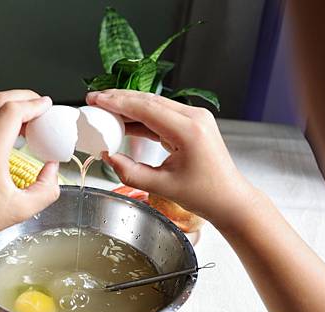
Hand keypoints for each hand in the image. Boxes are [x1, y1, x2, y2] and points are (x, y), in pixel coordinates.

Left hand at [0, 90, 59, 250]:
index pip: (13, 111)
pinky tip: (6, 135)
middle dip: (23, 98)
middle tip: (39, 106)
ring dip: (8, 109)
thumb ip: (47, 188)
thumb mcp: (22, 210)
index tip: (47, 106)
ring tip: (26, 123)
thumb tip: (52, 168)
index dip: (34, 104)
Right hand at [87, 89, 257, 225]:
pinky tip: (124, 121)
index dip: (117, 103)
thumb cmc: (206, 195)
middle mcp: (194, 118)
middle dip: (119, 99)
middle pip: (149, 100)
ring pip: (154, 104)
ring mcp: (195, 118)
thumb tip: (108, 157)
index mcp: (189, 130)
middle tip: (94, 100)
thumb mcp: (162, 186)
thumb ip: (130, 172)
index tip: (96, 100)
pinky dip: (141, 116)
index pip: (145, 108)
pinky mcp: (192, 124)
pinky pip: (161, 114)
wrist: (230, 199)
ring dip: (128, 105)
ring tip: (104, 108)